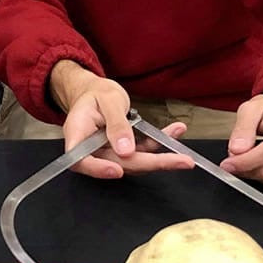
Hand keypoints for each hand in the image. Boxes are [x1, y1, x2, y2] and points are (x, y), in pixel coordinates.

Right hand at [50, 61, 192, 179]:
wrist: (95, 92)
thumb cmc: (96, 93)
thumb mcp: (108, 99)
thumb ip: (117, 124)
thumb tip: (125, 150)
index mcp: (78, 134)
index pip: (81, 160)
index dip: (98, 169)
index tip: (117, 170)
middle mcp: (91, 149)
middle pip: (116, 163)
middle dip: (149, 163)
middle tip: (180, 161)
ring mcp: (107, 152)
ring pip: (133, 162)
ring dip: (160, 158)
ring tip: (184, 153)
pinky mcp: (122, 151)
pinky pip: (142, 151)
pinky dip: (160, 143)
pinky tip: (175, 131)